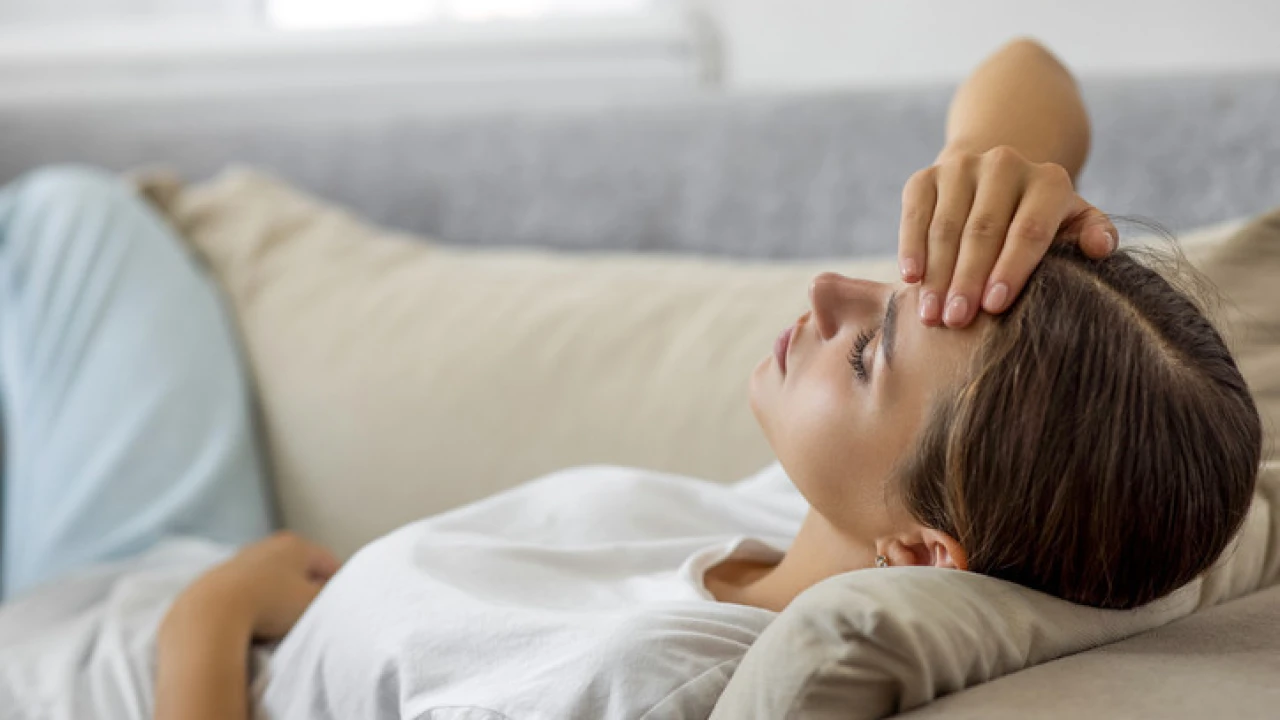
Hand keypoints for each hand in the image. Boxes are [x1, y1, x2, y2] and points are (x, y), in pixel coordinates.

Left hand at [166, 531, 340, 643]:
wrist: (210, 614)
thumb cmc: (269, 606)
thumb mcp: (314, 603)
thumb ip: (330, 596)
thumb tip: (330, 594)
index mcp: (297, 545)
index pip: (329, 563)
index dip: (337, 586)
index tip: (338, 606)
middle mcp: (268, 545)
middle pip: (299, 569)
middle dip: (307, 591)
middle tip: (311, 616)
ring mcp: (240, 560)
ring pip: (272, 579)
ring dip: (279, 598)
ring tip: (280, 623)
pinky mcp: (217, 578)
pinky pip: (247, 591)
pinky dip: (255, 604)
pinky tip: (254, 622)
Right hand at [897, 145, 1116, 327]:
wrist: (994, 185)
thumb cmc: (1037, 223)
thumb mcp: (1071, 227)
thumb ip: (1092, 235)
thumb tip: (1100, 248)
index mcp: (1048, 181)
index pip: (1028, 229)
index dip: (1011, 269)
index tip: (994, 306)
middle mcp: (1005, 164)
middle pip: (983, 230)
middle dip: (968, 279)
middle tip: (957, 321)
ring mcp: (962, 166)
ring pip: (946, 226)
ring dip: (937, 274)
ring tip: (931, 315)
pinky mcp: (926, 175)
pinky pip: (915, 214)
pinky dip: (910, 247)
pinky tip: (910, 279)